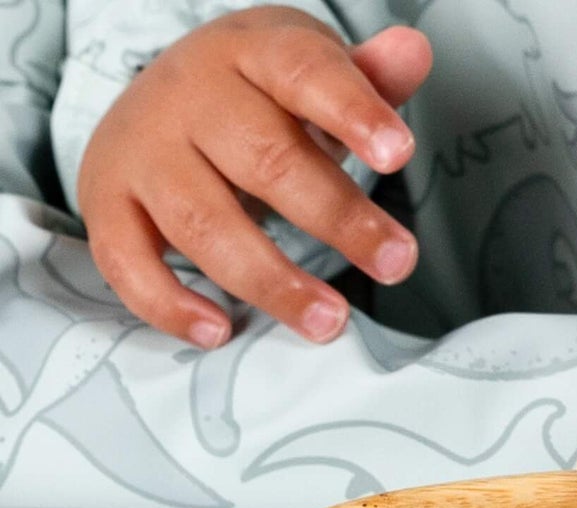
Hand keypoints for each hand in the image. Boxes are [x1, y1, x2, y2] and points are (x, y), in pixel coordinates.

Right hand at [77, 5, 432, 347]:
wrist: (158, 101)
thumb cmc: (257, 100)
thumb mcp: (308, 75)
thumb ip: (363, 81)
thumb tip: (413, 52)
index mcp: (248, 54)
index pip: (302, 72)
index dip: (352, 112)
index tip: (399, 154)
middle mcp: (188, 97)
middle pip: (266, 160)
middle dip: (338, 218)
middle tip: (397, 264)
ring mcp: (143, 152)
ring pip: (204, 222)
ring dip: (271, 280)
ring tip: (330, 321)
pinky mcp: (108, 205)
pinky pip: (127, 262)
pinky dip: (169, 304)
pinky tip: (221, 330)